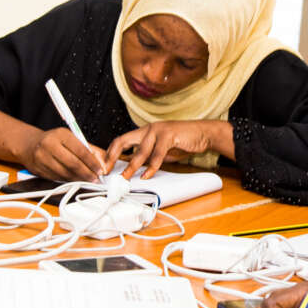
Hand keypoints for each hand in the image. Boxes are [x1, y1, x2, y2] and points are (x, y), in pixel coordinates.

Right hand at [24, 126, 105, 181]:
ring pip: (65, 173)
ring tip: (87, 180)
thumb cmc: (53, 141)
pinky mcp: (38, 169)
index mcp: (61, 134)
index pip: (81, 150)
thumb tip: (102, 160)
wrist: (29, 145)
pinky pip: (57, 178)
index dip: (92, 162)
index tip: (99, 169)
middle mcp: (50, 144)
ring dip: (78, 179)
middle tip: (95, 178)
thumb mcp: (69, 138)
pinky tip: (74, 180)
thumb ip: (86, 148)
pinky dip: (68, 180)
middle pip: (73, 163)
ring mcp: (42, 157)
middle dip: (87, 173)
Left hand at [104, 120, 232, 179]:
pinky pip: (157, 154)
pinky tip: (146, 175)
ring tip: (125, 178)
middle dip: (112, 157)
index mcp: (144, 132)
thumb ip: (147, 156)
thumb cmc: (182, 142)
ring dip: (131, 167)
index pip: (121, 140)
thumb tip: (132, 167)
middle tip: (107, 171)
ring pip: (140, 151)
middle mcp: (147, 129)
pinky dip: (151, 167)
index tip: (105, 167)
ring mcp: (158, 131)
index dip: (110, 153)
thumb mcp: (160, 150)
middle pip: (122, 141)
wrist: (203, 133)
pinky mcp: (169, 136)